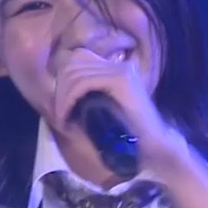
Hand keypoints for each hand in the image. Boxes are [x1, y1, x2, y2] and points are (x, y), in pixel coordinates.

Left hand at [51, 48, 186, 171]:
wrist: (154, 148)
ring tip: (63, 118)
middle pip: (73, 62)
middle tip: (60, 114)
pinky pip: (83, 83)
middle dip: (60, 89)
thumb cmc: (126, 136)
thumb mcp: (98, 111)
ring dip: (62, 97)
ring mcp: (121, 70)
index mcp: (114, 68)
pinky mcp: (121, 80)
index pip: (78, 59)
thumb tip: (54, 94)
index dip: (64, 80)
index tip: (62, 106)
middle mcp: (118, 64)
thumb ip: (83, 97)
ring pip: (75, 72)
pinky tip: (68, 117)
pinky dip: (69, 100)